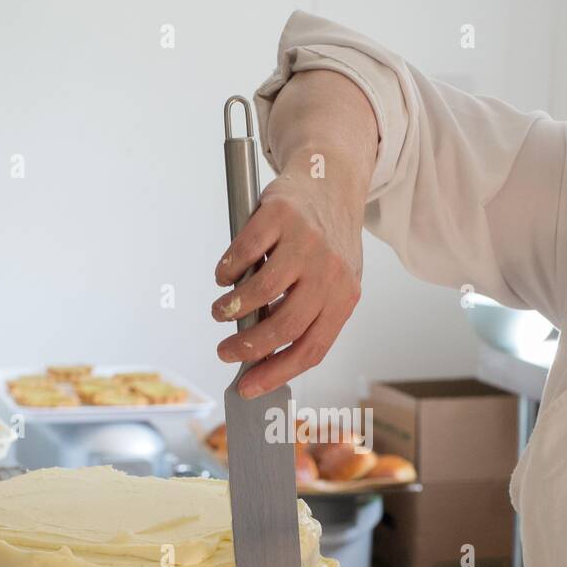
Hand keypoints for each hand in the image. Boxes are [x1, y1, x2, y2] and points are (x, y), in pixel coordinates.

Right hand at [212, 164, 363, 398]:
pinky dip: (228, 270)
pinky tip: (225, 275)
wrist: (330, 179)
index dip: (276, 374)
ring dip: (232, 309)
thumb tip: (263, 355)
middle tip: (226, 351)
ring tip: (222, 311)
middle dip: (247, 348)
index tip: (248, 387)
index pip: (310, 349)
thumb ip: (306, 314)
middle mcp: (330, 272)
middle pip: (284, 326)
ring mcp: (307, 242)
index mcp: (345, 297)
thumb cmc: (325, 239)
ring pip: (261, 292)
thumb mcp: (330, 281)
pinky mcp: (281, 215)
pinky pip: (245, 253)